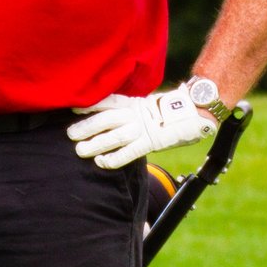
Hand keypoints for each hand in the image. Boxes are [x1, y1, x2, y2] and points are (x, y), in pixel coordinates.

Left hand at [68, 88, 216, 169]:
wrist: (196, 113)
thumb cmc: (172, 111)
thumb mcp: (149, 106)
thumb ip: (133, 111)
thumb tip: (115, 118)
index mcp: (135, 103)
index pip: (109, 103)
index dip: (91, 107)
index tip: (74, 110)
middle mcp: (136, 115)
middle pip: (106, 120)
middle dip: (87, 127)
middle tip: (70, 134)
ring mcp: (143, 128)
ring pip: (114, 136)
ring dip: (96, 143)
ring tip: (80, 150)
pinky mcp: (151, 142)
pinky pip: (129, 152)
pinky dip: (115, 157)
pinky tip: (102, 163)